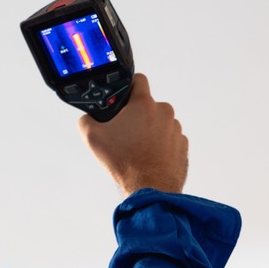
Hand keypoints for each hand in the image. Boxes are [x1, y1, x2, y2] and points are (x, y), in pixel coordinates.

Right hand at [78, 73, 187, 195]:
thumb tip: (88, 117)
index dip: (127, 86)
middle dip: (136, 115)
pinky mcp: (182, 145)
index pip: (138, 80)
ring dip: (148, 130)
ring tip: (135, 148)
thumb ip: (86, 120)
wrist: (150, 187)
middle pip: (147, 105)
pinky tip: (147, 157)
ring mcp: (176, 129)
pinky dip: (159, 145)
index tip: (121, 98)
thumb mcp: (92, 137)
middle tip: (123, 132)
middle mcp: (164, 112)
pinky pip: (168, 139)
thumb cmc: (124, 161)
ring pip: (158, 123)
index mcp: (144, 104)